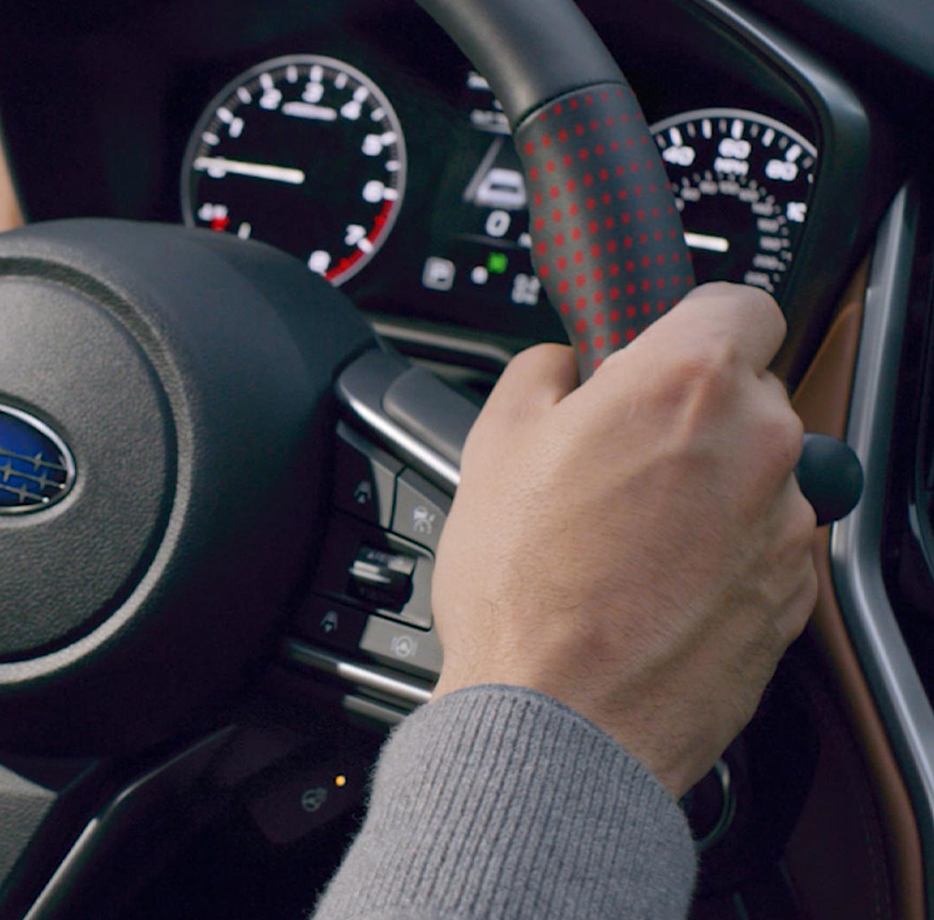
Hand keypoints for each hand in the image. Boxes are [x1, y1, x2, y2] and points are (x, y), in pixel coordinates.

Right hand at [428, 283, 817, 795]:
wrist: (560, 724)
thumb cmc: (523, 594)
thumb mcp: (492, 444)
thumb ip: (541, 374)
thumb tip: (560, 365)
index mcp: (686, 383)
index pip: (739, 302)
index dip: (689, 322)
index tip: (659, 348)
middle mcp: (761, 442)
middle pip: (749, 392)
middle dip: (690, 414)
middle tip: (616, 458)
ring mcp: (788, 524)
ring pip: (759, 474)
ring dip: (708, 490)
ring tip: (626, 540)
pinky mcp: (794, 596)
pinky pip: (765, 547)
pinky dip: (722, 557)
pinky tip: (652, 587)